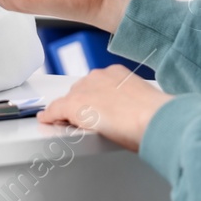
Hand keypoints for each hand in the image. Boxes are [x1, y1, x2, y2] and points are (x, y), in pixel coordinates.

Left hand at [40, 66, 172, 152]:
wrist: (153, 118)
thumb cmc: (154, 115)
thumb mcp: (141, 102)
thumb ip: (128, 104)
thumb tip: (127, 117)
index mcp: (117, 73)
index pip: (96, 84)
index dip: (93, 99)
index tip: (94, 108)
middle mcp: (98, 76)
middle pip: (80, 91)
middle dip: (81, 105)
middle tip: (85, 121)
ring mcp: (85, 90)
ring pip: (69, 100)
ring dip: (69, 112)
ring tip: (72, 126)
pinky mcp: (74, 105)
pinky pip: (55, 110)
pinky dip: (50, 116)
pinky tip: (47, 121)